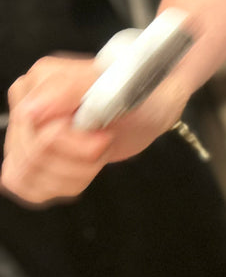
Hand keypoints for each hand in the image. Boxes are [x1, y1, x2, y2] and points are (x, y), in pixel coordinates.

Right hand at [2, 55, 187, 205]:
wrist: (149, 109)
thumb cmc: (135, 94)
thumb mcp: (112, 86)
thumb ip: (69, 90)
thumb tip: (31, 109)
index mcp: (34, 86)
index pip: (34, 131)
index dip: (72, 143)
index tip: (103, 136)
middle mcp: (25, 110)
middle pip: (32, 158)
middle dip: (79, 159)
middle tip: (104, 142)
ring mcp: (27, 138)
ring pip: (28, 177)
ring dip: (75, 174)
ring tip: (97, 153)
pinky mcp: (36, 162)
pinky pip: (32, 190)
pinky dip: (65, 186)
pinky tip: (85, 169)